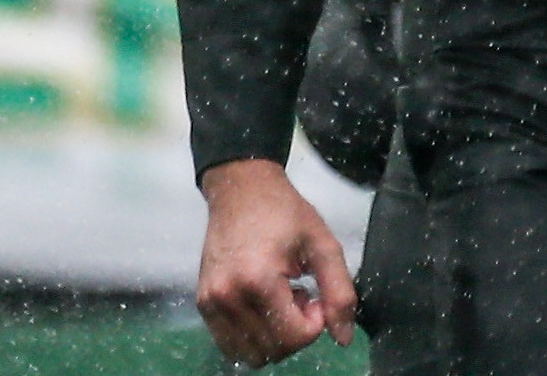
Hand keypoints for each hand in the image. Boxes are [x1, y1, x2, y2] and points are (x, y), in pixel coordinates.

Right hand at [195, 158, 355, 364]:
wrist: (240, 191)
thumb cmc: (285, 213)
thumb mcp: (323, 244)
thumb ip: (339, 291)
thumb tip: (344, 339)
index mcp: (258, 280)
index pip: (293, 337)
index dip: (315, 324)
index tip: (314, 295)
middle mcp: (227, 298)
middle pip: (273, 350)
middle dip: (296, 331)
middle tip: (300, 295)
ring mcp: (209, 304)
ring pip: (250, 355)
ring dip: (274, 336)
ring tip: (281, 300)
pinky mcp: (202, 306)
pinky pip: (230, 346)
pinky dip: (253, 336)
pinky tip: (263, 304)